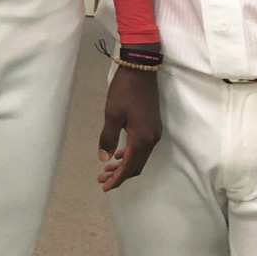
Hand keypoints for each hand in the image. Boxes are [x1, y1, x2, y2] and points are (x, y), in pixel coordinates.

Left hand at [97, 66, 161, 191]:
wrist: (141, 69)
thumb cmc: (124, 91)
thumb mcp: (112, 114)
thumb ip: (109, 138)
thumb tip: (104, 158)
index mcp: (142, 139)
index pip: (129, 166)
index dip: (117, 179)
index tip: (104, 187)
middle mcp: (152, 139)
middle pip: (137, 165)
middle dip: (120, 174)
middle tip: (101, 178)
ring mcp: (154, 132)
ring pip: (140, 157)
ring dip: (124, 164)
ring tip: (107, 168)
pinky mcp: (152, 125)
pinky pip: (142, 147)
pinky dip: (130, 154)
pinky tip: (120, 153)